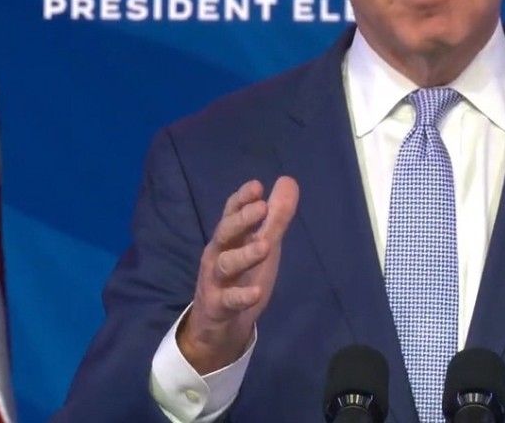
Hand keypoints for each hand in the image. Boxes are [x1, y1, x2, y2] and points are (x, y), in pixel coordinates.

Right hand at [178, 176, 298, 373]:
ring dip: (244, 255)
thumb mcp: (263, 243)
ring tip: (265, 246)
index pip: (232, 212)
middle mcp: (219, 254)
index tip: (257, 186)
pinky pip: (228, 300)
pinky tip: (257, 293)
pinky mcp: (218, 306)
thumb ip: (276, 216)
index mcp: (230, 237)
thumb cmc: (242, 275)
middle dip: (242, 219)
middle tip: (261, 207)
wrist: (218, 324)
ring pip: (226, 264)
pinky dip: (241, 296)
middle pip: (226, 233)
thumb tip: (288, 180)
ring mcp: (216, 280)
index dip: (242, 199)